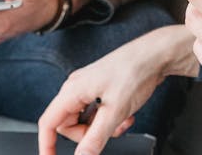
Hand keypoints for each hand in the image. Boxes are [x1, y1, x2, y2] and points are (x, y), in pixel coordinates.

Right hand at [37, 25, 197, 154]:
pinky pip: (97, 112)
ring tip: (120, 123)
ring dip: (102, 128)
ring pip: (85, 120)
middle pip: (68, 125)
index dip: (46, 145)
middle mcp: (77, 87)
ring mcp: (89, 87)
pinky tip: (125, 116)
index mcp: (72, 91)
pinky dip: (110, 119)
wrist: (155, 55)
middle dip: (86, 135)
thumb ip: (94, 139)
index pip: (48, 123)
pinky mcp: (101, 88)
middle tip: (106, 134)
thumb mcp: (114, 112)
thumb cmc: (134, 72)